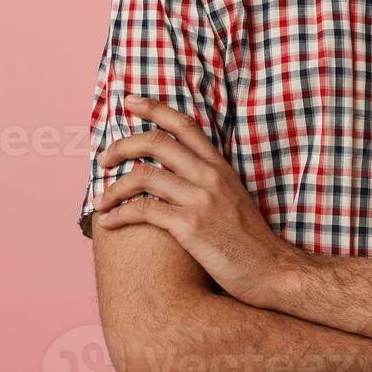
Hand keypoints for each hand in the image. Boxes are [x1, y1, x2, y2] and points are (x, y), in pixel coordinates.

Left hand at [92, 95, 306, 307]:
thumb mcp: (234, 198)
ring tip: (99, 200)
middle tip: (104, 159)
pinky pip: (143, 211)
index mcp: (221, 167)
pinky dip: (118, 214)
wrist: (271, 270)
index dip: (154, 108)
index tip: (129, 101)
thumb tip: (178, 173)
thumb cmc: (249, 241)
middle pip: (156, 142)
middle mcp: (210, 176)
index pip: (184, 125)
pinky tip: (108, 222)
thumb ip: (209, 181)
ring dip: (113, 188)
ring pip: (143, 176)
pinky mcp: (190, 226)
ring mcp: (200, 200)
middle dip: (122, 146)